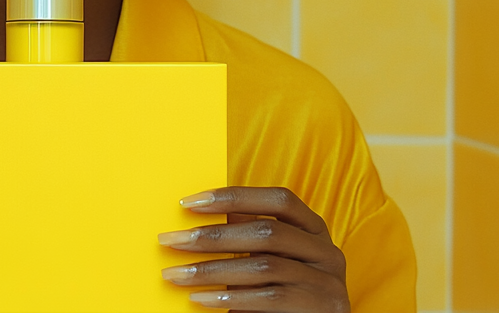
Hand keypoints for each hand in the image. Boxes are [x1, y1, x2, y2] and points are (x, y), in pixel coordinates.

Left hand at [159, 186, 348, 311]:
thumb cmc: (286, 296)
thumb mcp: (272, 260)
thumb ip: (249, 237)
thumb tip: (199, 214)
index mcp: (315, 229)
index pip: (280, 200)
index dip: (236, 196)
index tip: (189, 203)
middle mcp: (327, 251)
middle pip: (267, 233)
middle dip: (213, 236)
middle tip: (170, 241)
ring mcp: (328, 281)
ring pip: (264, 266)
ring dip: (212, 270)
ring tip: (177, 274)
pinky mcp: (323, 307)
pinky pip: (269, 298)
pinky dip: (230, 298)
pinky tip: (201, 299)